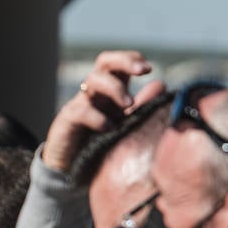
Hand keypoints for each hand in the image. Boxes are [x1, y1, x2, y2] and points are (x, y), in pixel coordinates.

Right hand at [43, 50, 165, 173]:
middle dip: (125, 61)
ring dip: (114, 88)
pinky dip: (97, 117)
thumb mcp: (125, 123)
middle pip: (104, 62)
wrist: (71, 168)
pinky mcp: (67, 121)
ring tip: (129, 104)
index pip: (118, 63)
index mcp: (109, 89)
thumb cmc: (99, 143)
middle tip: (143, 71)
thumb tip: (160, 85)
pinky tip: (109, 128)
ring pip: (93, 80)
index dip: (132, 59)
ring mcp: (79, 104)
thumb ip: (141, 106)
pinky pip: (81, 111)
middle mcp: (94, 92)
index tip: (148, 69)